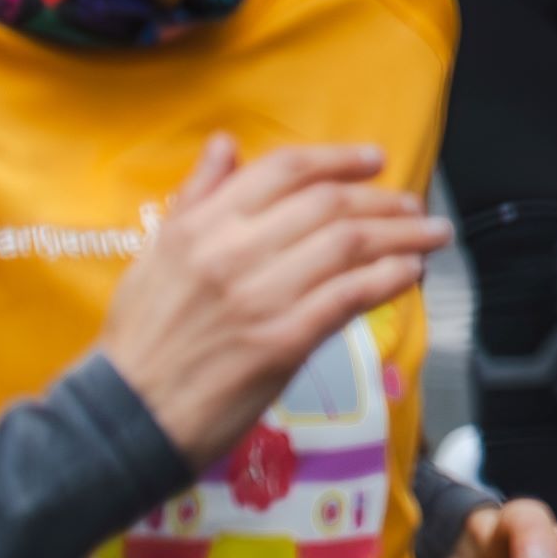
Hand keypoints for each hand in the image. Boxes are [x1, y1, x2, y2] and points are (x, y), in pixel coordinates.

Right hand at [96, 137, 448, 465]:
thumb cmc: (141, 338)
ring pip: (348, 244)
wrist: (125, 415)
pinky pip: (350, 295)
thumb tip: (224, 143)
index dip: (338, 159)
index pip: (283, 171)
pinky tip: (410, 272)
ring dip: (402, 235)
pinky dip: (388, 277)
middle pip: (328, 204)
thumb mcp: (155, 255)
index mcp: (200, 226)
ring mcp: (260, 296)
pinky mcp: (282, 340)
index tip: (374, 159)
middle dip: (382, 200)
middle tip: (412, 205)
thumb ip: (195, 196)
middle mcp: (231, 252)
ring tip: (431, 234)